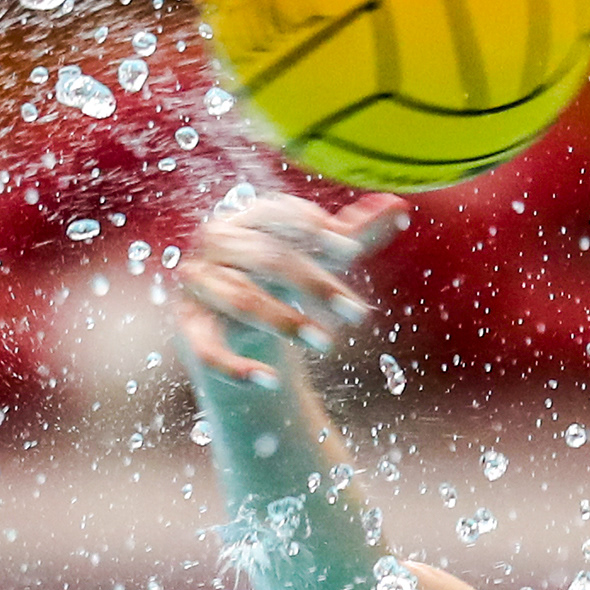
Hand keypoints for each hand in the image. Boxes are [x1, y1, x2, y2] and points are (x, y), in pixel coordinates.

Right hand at [177, 190, 403, 387]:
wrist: (235, 324)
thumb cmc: (280, 279)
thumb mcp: (318, 258)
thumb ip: (354, 234)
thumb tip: (399, 207)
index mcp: (246, 217)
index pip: (279, 214)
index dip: (314, 230)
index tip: (353, 250)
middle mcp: (216, 244)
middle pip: (267, 258)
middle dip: (313, 284)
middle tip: (358, 313)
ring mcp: (198, 283)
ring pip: (242, 298)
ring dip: (284, 321)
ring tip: (326, 342)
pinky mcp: (190, 326)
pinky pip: (207, 347)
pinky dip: (234, 367)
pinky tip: (267, 382)